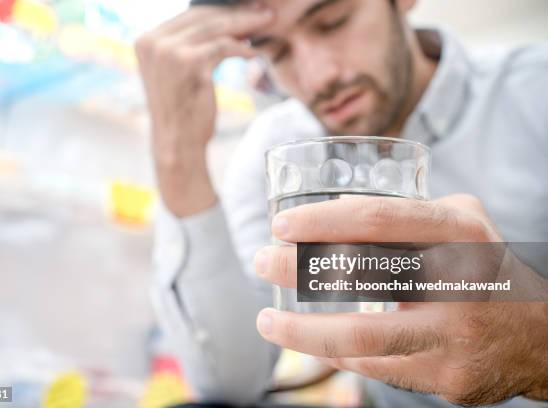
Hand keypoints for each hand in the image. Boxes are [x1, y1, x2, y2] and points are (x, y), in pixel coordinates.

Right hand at [135, 2, 273, 215]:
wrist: (177, 144)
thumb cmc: (182, 111)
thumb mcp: (175, 72)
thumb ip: (186, 46)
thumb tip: (222, 22)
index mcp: (146, 41)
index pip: (189, 15)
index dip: (220, 10)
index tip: (245, 9)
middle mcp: (153, 42)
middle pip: (203, 16)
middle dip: (237, 13)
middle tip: (263, 11)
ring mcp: (169, 52)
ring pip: (216, 28)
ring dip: (246, 24)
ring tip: (266, 23)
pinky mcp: (190, 63)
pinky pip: (224, 46)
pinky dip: (242, 47)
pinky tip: (254, 51)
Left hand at [254, 194, 547, 404]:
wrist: (538, 337)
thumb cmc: (484, 268)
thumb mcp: (460, 223)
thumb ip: (406, 211)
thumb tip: (336, 211)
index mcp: (462, 233)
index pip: (380, 220)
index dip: (323, 221)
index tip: (281, 225)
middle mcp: (461, 284)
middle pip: (361, 278)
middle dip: (298, 269)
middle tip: (261, 261)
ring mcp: (455, 337)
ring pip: (359, 338)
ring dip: (301, 331)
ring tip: (267, 319)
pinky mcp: (448, 378)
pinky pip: (374, 367)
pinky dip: (335, 354)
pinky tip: (311, 343)